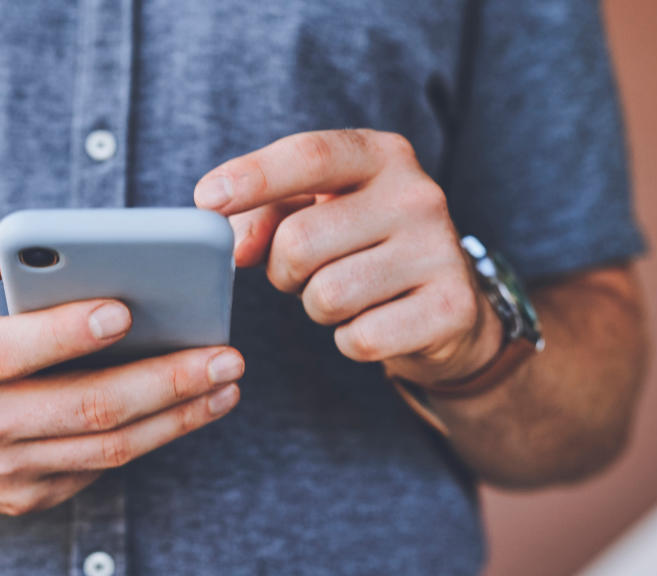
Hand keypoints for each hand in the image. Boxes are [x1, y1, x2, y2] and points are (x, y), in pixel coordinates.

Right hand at [0, 214, 243, 515]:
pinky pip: (102, 466)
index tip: (127, 308)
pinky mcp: (27, 496)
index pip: (12, 349)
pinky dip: (154, 436)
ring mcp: (2, 471)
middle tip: (225, 354)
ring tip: (227, 382)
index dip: (69, 331)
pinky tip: (193, 405)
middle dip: (164, 380)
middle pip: (85, 407)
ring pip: (107, 447)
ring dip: (178, 416)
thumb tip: (28, 237)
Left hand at [194, 129, 502, 387]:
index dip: (254, 176)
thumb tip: (236, 246)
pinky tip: (375, 321)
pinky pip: (359, 338)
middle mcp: (418, 194)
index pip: (311, 155)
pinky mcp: (450, 308)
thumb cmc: (358, 248)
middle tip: (306, 272)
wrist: (445, 306)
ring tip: (346, 294)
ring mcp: (440, 250)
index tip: (206, 200)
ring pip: (327, 295)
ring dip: (318, 307)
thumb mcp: (314, 214)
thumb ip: (264, 216)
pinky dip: (351, 340)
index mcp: (382, 155)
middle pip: (299, 241)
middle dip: (284, 270)